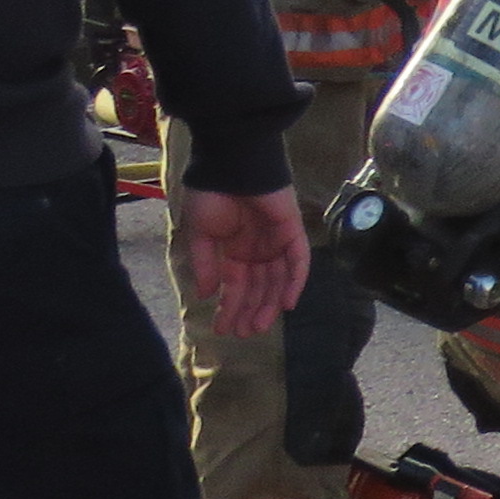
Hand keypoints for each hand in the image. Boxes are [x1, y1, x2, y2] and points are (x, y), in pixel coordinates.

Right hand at [177, 183, 309, 334]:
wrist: (230, 164)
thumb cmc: (211, 194)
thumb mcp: (201, 235)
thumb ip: (206, 264)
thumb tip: (205, 294)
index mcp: (235, 250)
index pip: (236, 285)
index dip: (230, 307)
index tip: (222, 328)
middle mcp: (258, 249)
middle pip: (259, 287)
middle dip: (250, 311)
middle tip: (241, 333)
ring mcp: (276, 240)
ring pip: (278, 279)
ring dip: (269, 303)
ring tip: (257, 325)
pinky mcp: (293, 230)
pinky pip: (299, 260)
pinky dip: (295, 282)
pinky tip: (286, 304)